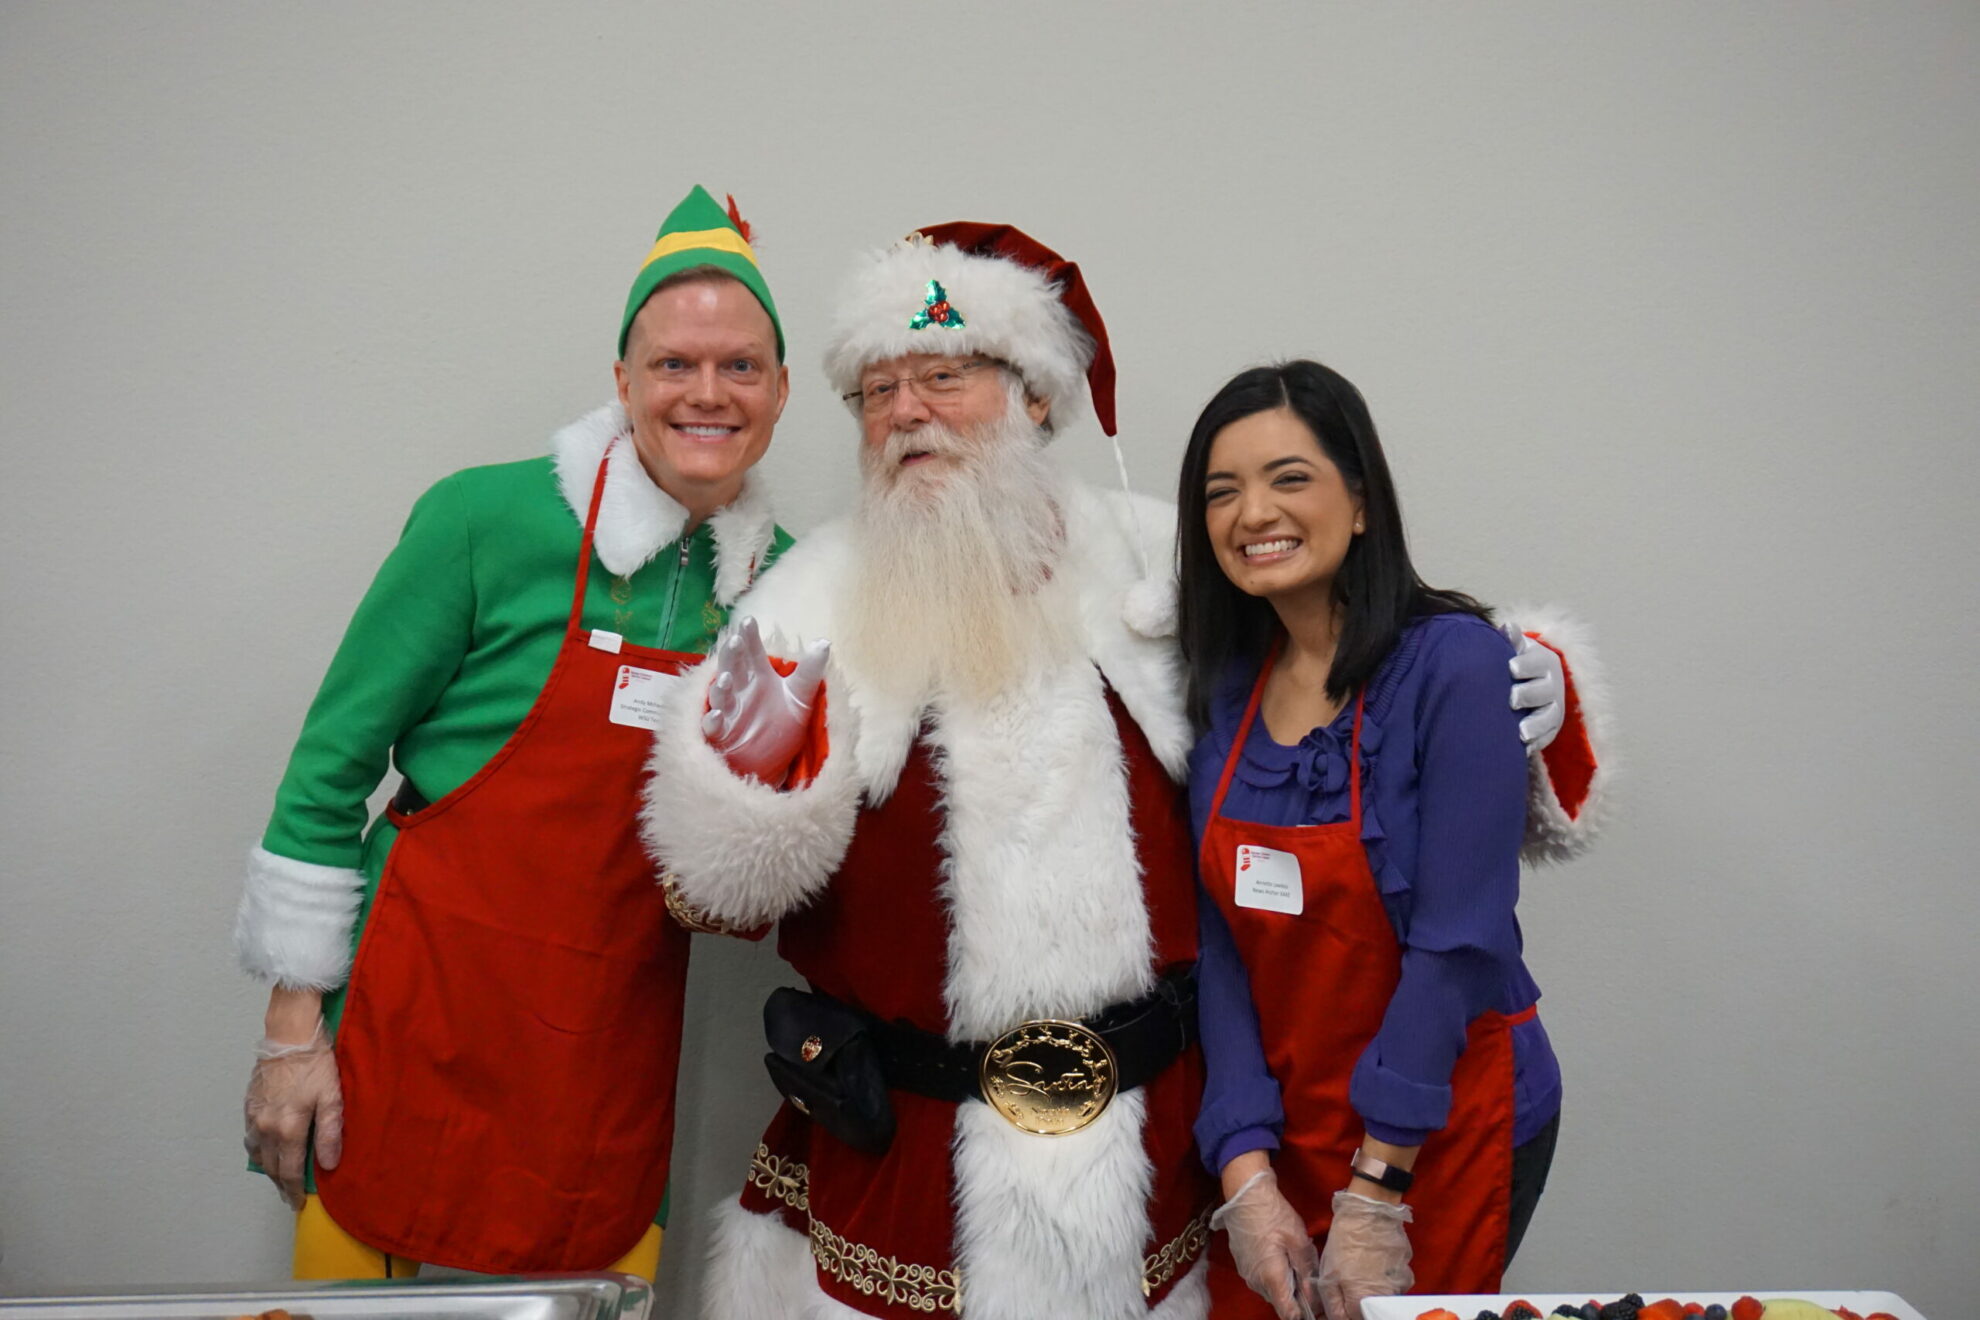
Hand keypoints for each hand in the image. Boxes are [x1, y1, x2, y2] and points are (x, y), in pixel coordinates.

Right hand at [243, 1020, 341, 1210]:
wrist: (289, 1036)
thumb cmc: (315, 1065)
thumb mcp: (331, 1098)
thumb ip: (330, 1133)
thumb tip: (329, 1165)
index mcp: (287, 1129)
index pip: (289, 1170)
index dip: (294, 1190)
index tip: (297, 1203)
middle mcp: (265, 1128)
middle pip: (270, 1166)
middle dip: (280, 1184)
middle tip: (288, 1197)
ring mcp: (254, 1116)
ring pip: (257, 1154)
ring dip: (267, 1169)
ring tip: (278, 1178)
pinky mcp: (248, 1105)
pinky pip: (249, 1137)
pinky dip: (257, 1150)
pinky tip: (265, 1150)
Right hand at [702, 616, 830, 784]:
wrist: (773, 762)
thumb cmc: (782, 724)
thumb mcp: (801, 697)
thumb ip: (810, 671)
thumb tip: (824, 642)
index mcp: (758, 677)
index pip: (752, 652)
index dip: (749, 637)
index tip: (749, 621)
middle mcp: (740, 690)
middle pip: (732, 667)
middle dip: (732, 655)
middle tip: (735, 641)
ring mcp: (728, 712)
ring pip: (720, 695)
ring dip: (721, 686)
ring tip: (726, 678)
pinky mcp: (721, 735)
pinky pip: (712, 727)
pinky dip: (713, 721)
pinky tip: (717, 716)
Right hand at [1210, 1168, 1322, 1319]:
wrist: (1245, 1195)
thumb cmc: (1273, 1215)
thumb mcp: (1298, 1241)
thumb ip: (1307, 1271)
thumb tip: (1313, 1296)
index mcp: (1272, 1278)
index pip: (1288, 1314)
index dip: (1304, 1314)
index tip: (1315, 1304)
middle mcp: (1256, 1281)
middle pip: (1280, 1302)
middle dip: (1296, 1296)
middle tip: (1308, 1276)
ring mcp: (1246, 1273)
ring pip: (1270, 1289)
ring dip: (1284, 1284)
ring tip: (1294, 1261)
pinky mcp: (1242, 1263)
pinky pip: (1261, 1278)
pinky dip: (1272, 1274)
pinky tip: (1280, 1254)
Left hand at [1315, 1190, 1412, 1319]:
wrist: (1371, 1212)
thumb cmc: (1346, 1241)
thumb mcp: (1328, 1274)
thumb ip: (1333, 1305)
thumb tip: (1338, 1319)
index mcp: (1363, 1301)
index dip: (1344, 1313)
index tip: (1340, 1301)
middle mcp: (1386, 1299)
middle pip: (1370, 1312)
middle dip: (1358, 1305)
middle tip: (1348, 1283)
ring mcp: (1400, 1286)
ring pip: (1382, 1299)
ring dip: (1372, 1292)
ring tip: (1361, 1269)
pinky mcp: (1407, 1273)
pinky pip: (1393, 1285)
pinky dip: (1383, 1279)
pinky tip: (1374, 1262)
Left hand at [1502, 624, 1563, 753]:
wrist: (1532, 682)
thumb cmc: (1517, 662)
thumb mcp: (1516, 649)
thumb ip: (1511, 640)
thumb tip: (1508, 626)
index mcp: (1544, 663)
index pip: (1537, 663)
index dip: (1525, 665)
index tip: (1510, 668)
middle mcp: (1552, 686)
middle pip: (1543, 691)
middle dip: (1528, 695)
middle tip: (1511, 699)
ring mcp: (1553, 708)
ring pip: (1548, 718)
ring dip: (1536, 725)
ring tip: (1520, 732)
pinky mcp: (1550, 729)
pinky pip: (1546, 738)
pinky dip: (1536, 744)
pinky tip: (1522, 750)